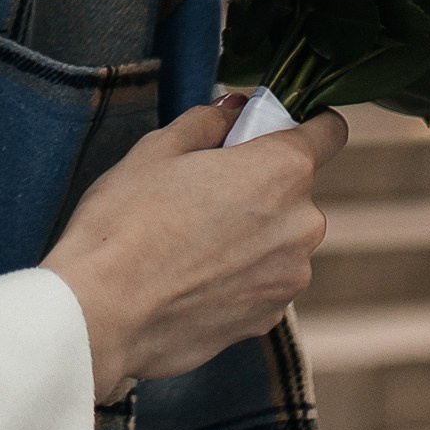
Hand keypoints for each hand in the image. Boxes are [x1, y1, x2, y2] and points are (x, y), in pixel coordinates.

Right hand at [42, 98, 343, 402]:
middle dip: (258, 184)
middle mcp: (303, 224)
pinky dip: (237, 275)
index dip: (301, 124)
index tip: (268, 130)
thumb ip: (208, 122)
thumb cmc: (124, 224)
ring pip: (279, 238)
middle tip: (200, 191)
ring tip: (187, 242)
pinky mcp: (270, 318)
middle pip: (295, 188)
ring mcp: (290, 276)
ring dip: (249, 233)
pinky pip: (263, 280)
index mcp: (281, 169)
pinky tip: (189, 278)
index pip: (328, 131)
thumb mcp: (156, 150)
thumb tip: (234, 110)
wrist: (102, 313)